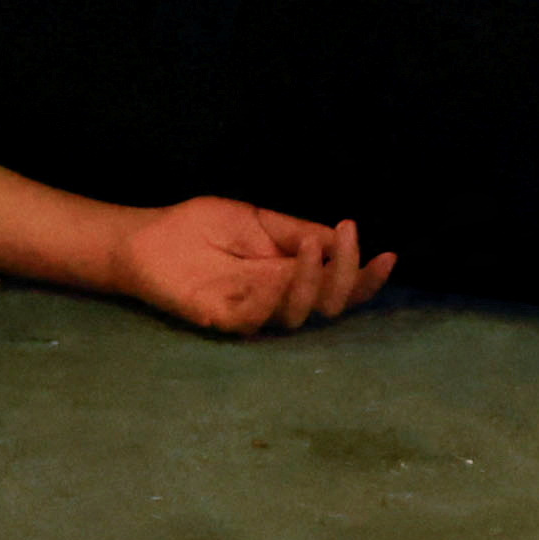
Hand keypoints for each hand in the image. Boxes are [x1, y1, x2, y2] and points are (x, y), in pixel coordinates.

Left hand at [114, 199, 386, 335]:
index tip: (388, 256)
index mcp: (291, 274)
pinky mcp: (221, 318)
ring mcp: (251, 310)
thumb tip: (340, 237)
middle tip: (346, 239)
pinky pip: (256, 320)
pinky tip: (279, 272)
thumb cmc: (202, 227)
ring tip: (307, 246)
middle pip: (329, 305)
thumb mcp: (260, 219)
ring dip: (312, 282)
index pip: (338, 285)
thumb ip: (298, 230)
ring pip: (298, 315)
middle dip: (347, 277)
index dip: (366, 278)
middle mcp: (277, 297)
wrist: (149, 236)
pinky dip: (274, 299)